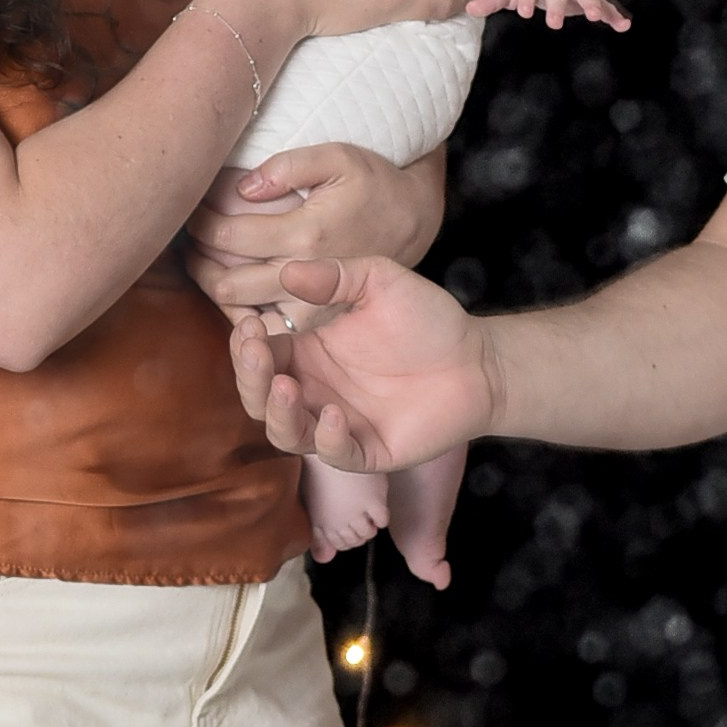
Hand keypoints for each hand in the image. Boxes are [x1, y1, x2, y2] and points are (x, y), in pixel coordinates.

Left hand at [185, 140, 444, 302]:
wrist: (413, 220)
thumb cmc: (372, 182)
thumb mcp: (338, 157)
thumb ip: (288, 166)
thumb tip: (242, 188)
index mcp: (306, 234)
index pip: (227, 236)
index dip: (199, 222)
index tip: (193, 209)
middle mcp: (306, 275)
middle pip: (223, 283)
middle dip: (196, 260)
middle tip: (191, 239)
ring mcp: (311, 305)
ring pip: (238, 312)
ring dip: (213, 288)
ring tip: (205, 261)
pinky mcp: (317, 320)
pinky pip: (265, 328)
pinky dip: (240, 313)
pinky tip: (233, 287)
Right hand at [230, 256, 498, 472]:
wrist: (479, 360)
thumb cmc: (429, 319)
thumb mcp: (380, 282)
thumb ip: (336, 276)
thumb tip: (287, 271)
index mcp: (310, 353)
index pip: (260, 356)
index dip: (246, 346)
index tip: (249, 324)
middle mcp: (315, 391)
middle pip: (260, 398)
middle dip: (250, 379)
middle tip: (255, 354)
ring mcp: (338, 424)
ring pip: (286, 433)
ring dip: (278, 413)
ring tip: (286, 387)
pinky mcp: (368, 451)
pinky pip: (336, 454)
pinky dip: (327, 439)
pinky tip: (333, 414)